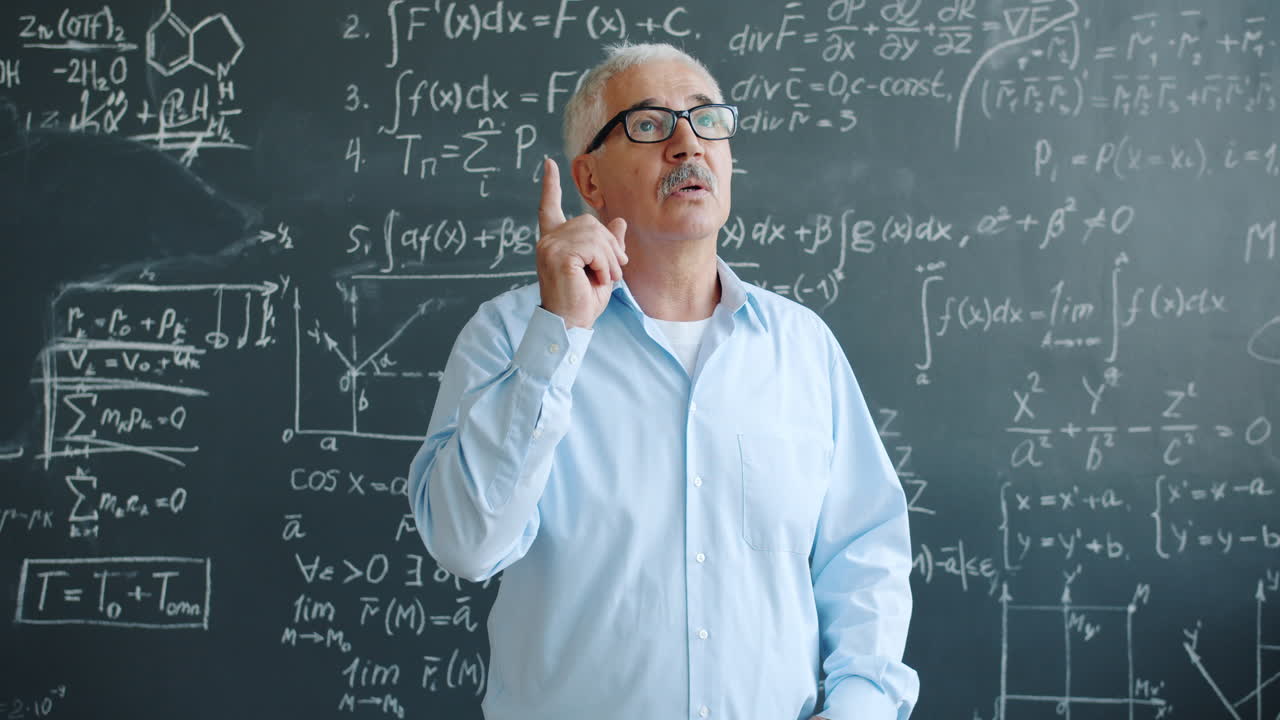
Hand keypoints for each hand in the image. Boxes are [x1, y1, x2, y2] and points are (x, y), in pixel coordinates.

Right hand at [535, 158, 627, 328]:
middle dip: (610, 245)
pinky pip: (593, 247)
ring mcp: (549, 246)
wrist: (571, 325)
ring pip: (594, 234)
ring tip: (607, 278)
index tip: (548, 164)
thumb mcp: (603, 268)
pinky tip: (598, 279)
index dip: (550, 185)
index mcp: (554, 241)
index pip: (549, 207)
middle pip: (590, 222)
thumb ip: (608, 246)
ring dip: (609, 258)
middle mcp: (547, 240)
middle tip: (615, 271)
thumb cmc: (583, 301)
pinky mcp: (557, 255)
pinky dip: (604, 264)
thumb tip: (619, 221)